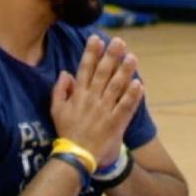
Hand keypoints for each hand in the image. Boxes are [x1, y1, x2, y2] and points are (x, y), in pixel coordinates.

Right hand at [50, 35, 142, 166]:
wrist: (77, 156)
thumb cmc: (67, 132)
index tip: (96, 39)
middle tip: (119, 41)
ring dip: (125, 71)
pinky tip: (139, 84)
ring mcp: (104, 111)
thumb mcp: (57, 110)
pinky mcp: (116, 123)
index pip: (85, 69)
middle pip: (103, 73)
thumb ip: (59, 90)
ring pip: (116, 87)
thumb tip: (65, 72)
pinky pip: (126, 107)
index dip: (91, 53)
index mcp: (78, 95)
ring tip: (132, 57)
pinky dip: (132, 96)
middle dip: (111, 56)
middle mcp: (92, 100)